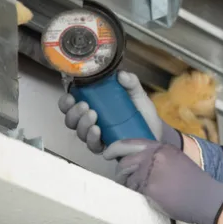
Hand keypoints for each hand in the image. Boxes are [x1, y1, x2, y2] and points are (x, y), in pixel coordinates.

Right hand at [58, 71, 182, 153]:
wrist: (156, 132)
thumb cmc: (142, 113)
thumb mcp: (138, 94)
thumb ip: (131, 82)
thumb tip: (121, 74)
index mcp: (95, 106)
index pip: (73, 104)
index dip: (66, 101)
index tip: (70, 96)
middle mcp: (92, 122)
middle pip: (71, 120)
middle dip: (73, 112)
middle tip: (84, 105)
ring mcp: (98, 136)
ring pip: (79, 132)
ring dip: (82, 124)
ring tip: (93, 115)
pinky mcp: (106, 148)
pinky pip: (93, 146)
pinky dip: (92, 138)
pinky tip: (97, 130)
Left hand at [105, 139, 222, 223]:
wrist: (205, 196)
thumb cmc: (193, 182)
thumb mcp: (176, 161)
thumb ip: (158, 158)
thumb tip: (138, 163)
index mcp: (163, 147)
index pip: (132, 142)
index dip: (116, 147)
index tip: (108, 153)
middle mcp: (156, 155)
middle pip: (125, 160)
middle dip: (120, 170)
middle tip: (121, 177)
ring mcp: (152, 170)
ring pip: (127, 175)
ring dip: (128, 183)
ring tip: (137, 187)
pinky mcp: (150, 186)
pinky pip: (133, 188)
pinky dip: (136, 192)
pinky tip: (147, 194)